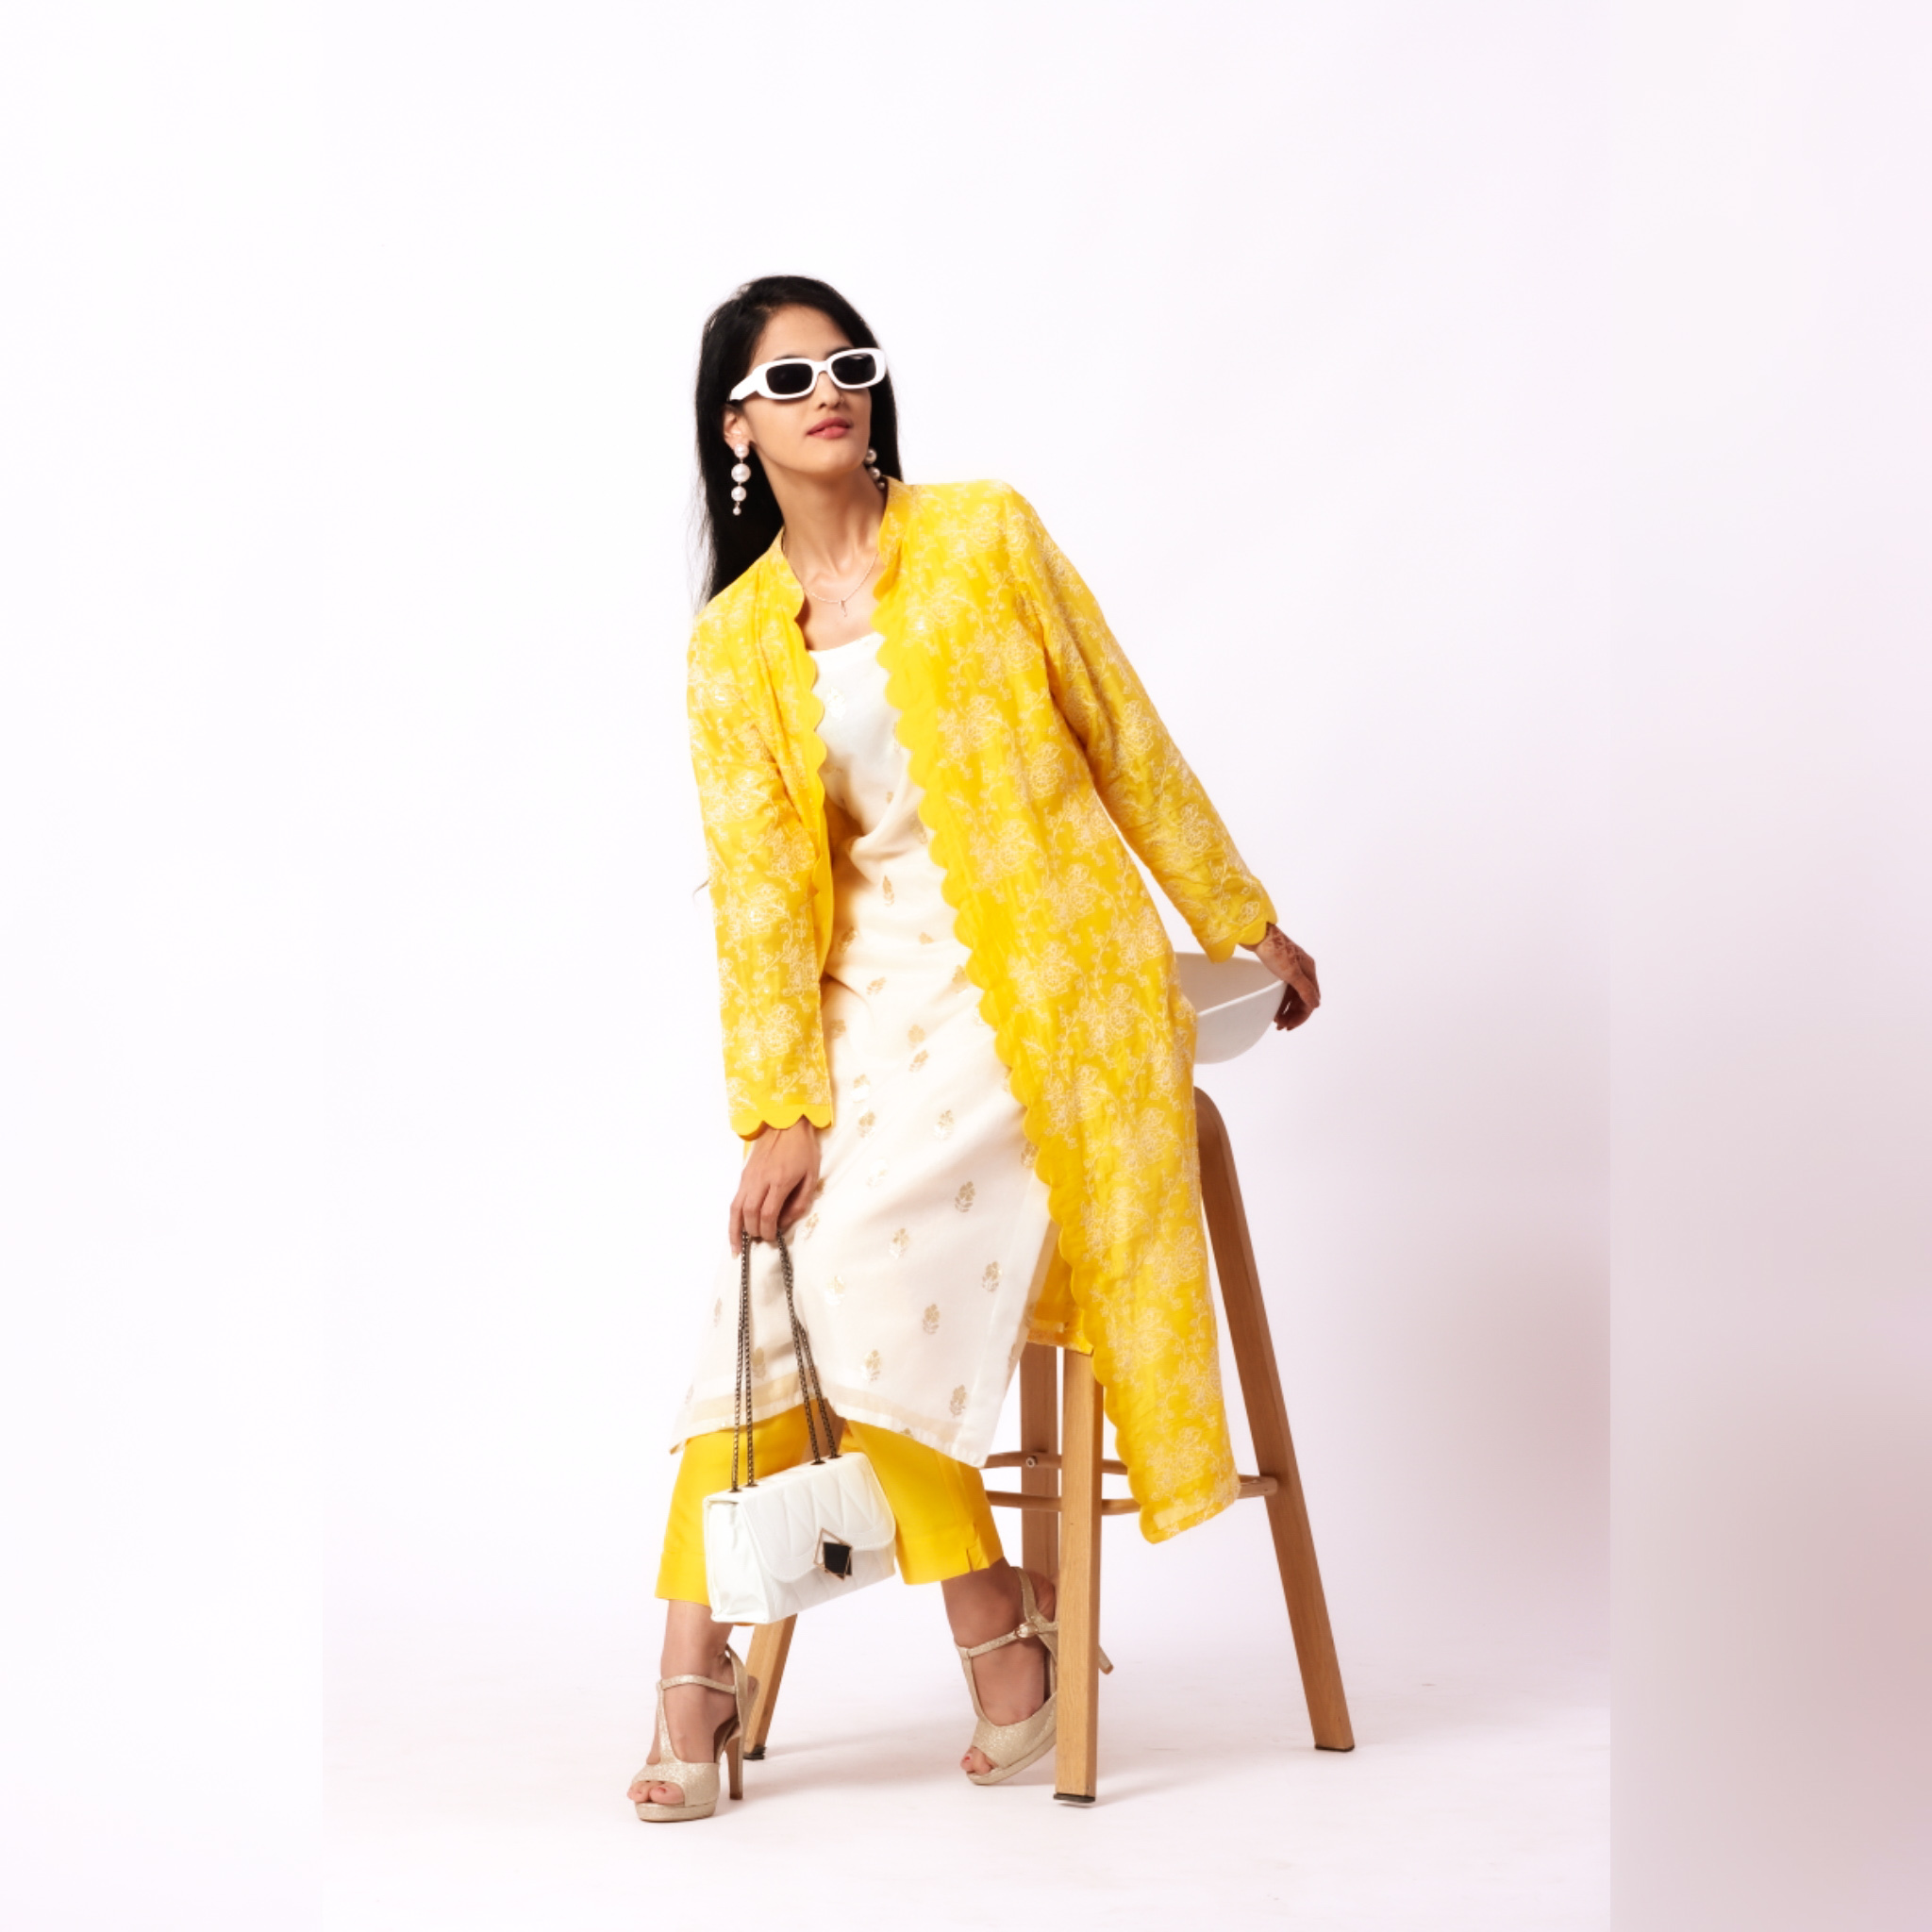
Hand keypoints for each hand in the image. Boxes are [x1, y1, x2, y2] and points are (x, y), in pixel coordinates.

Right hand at [728, 1118, 820, 1250]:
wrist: (785, 1122)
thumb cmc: (803, 1149)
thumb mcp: (811, 1175)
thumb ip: (800, 1201)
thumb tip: (785, 1222)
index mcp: (780, 1181)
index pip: (768, 1214)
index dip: (768, 1231)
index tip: (774, 1238)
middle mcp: (760, 1180)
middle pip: (750, 1214)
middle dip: (754, 1232)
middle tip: (761, 1241)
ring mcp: (749, 1177)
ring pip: (736, 1208)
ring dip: (735, 1230)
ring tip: (736, 1248)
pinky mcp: (744, 1175)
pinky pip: (735, 1200)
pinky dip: (733, 1217)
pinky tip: (734, 1228)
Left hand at [1251, 923, 1321, 1030]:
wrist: (1257, 935)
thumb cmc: (1275, 951)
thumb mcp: (1291, 973)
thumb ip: (1305, 990)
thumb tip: (1316, 1004)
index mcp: (1309, 971)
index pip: (1311, 999)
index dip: (1302, 1015)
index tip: (1291, 1026)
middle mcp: (1303, 970)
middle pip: (1302, 999)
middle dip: (1294, 1015)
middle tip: (1282, 1027)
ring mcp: (1292, 969)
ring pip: (1293, 996)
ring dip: (1287, 1010)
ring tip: (1277, 1022)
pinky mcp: (1280, 968)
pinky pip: (1284, 990)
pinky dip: (1281, 1001)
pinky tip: (1275, 1009)